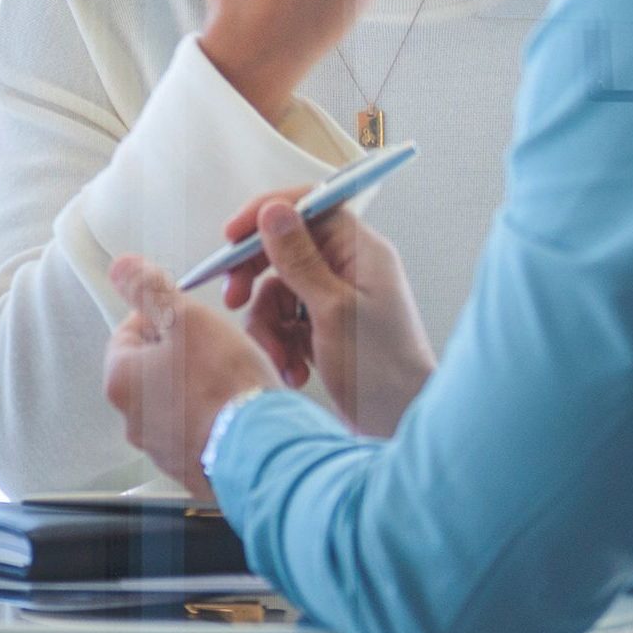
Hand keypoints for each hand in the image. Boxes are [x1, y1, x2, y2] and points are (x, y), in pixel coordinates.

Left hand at [102, 255, 278, 492]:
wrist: (262, 448)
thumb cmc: (226, 387)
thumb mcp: (186, 318)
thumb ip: (150, 289)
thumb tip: (123, 268)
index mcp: (121, 381)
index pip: (130, 329)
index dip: (164, 315)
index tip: (189, 318)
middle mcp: (133, 420)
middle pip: (155, 367)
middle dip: (184, 354)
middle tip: (216, 348)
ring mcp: (163, 448)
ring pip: (178, 401)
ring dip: (201, 387)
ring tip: (232, 381)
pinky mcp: (192, 467)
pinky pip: (200, 432)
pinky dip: (216, 419)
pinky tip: (238, 410)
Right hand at [223, 193, 434, 436]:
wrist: (401, 426)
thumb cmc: (382, 371)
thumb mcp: (331, 311)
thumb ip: (298, 258)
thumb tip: (274, 210)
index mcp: (360, 252)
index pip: (308, 207)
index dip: (266, 214)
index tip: (231, 234)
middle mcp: (349, 269)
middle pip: (285, 248)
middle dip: (254, 276)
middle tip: (232, 297)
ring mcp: (336, 300)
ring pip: (277, 289)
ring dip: (268, 324)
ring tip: (280, 357)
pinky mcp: (325, 329)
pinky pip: (285, 321)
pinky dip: (280, 344)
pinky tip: (293, 370)